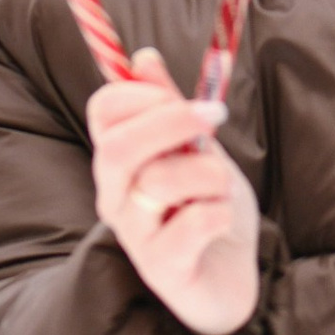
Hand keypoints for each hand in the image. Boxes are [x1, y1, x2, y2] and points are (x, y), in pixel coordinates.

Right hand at [86, 49, 260, 334]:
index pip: (104, 111)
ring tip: (220, 189)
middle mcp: (115, 198)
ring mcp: (136, 237)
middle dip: (171, 122)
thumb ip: (170, 108)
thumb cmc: (206, 208)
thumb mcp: (195, 150)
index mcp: (119, 162)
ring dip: (208, 174)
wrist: (229, 277)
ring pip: (160, 182)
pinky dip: (218, 213)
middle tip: (214, 117)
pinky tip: (220, 221)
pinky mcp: (163, 271)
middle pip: (117, 147)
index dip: (142, 93)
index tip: (181, 95)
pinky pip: (191, 225)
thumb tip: (143, 57)